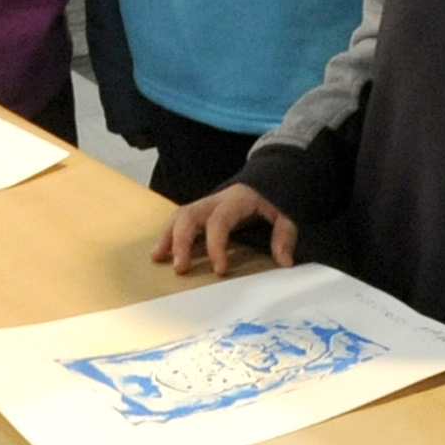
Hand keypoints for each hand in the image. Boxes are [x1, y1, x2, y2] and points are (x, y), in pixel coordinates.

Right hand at [151, 182, 293, 275]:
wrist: (267, 175)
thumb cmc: (273, 197)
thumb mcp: (286, 213)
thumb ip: (285, 235)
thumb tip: (284, 262)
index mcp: (235, 200)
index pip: (219, 221)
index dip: (216, 245)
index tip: (220, 270)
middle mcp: (214, 200)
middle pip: (189, 214)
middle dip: (181, 241)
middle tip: (180, 267)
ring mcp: (205, 204)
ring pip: (179, 215)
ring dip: (167, 237)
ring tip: (157, 258)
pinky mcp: (201, 211)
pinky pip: (180, 219)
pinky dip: (168, 235)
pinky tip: (161, 253)